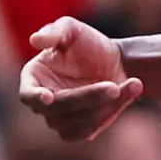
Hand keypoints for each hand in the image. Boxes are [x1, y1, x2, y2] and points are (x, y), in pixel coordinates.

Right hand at [14, 18, 143, 143]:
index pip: (27, 94)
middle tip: (114, 87)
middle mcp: (43, 103)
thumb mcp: (73, 29)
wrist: (117, 62)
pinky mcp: (79, 130)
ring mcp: (59, 120)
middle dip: (87, 97)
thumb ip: (54, 31)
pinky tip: (127, 93)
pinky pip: (89, 130)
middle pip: (58, 109)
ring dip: (104, 105)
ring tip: (132, 84)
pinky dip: (109, 113)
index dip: (35, 97)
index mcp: (34, 78)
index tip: (48, 97)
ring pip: (76, 121)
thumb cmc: (90, 43)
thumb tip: (35, 40)